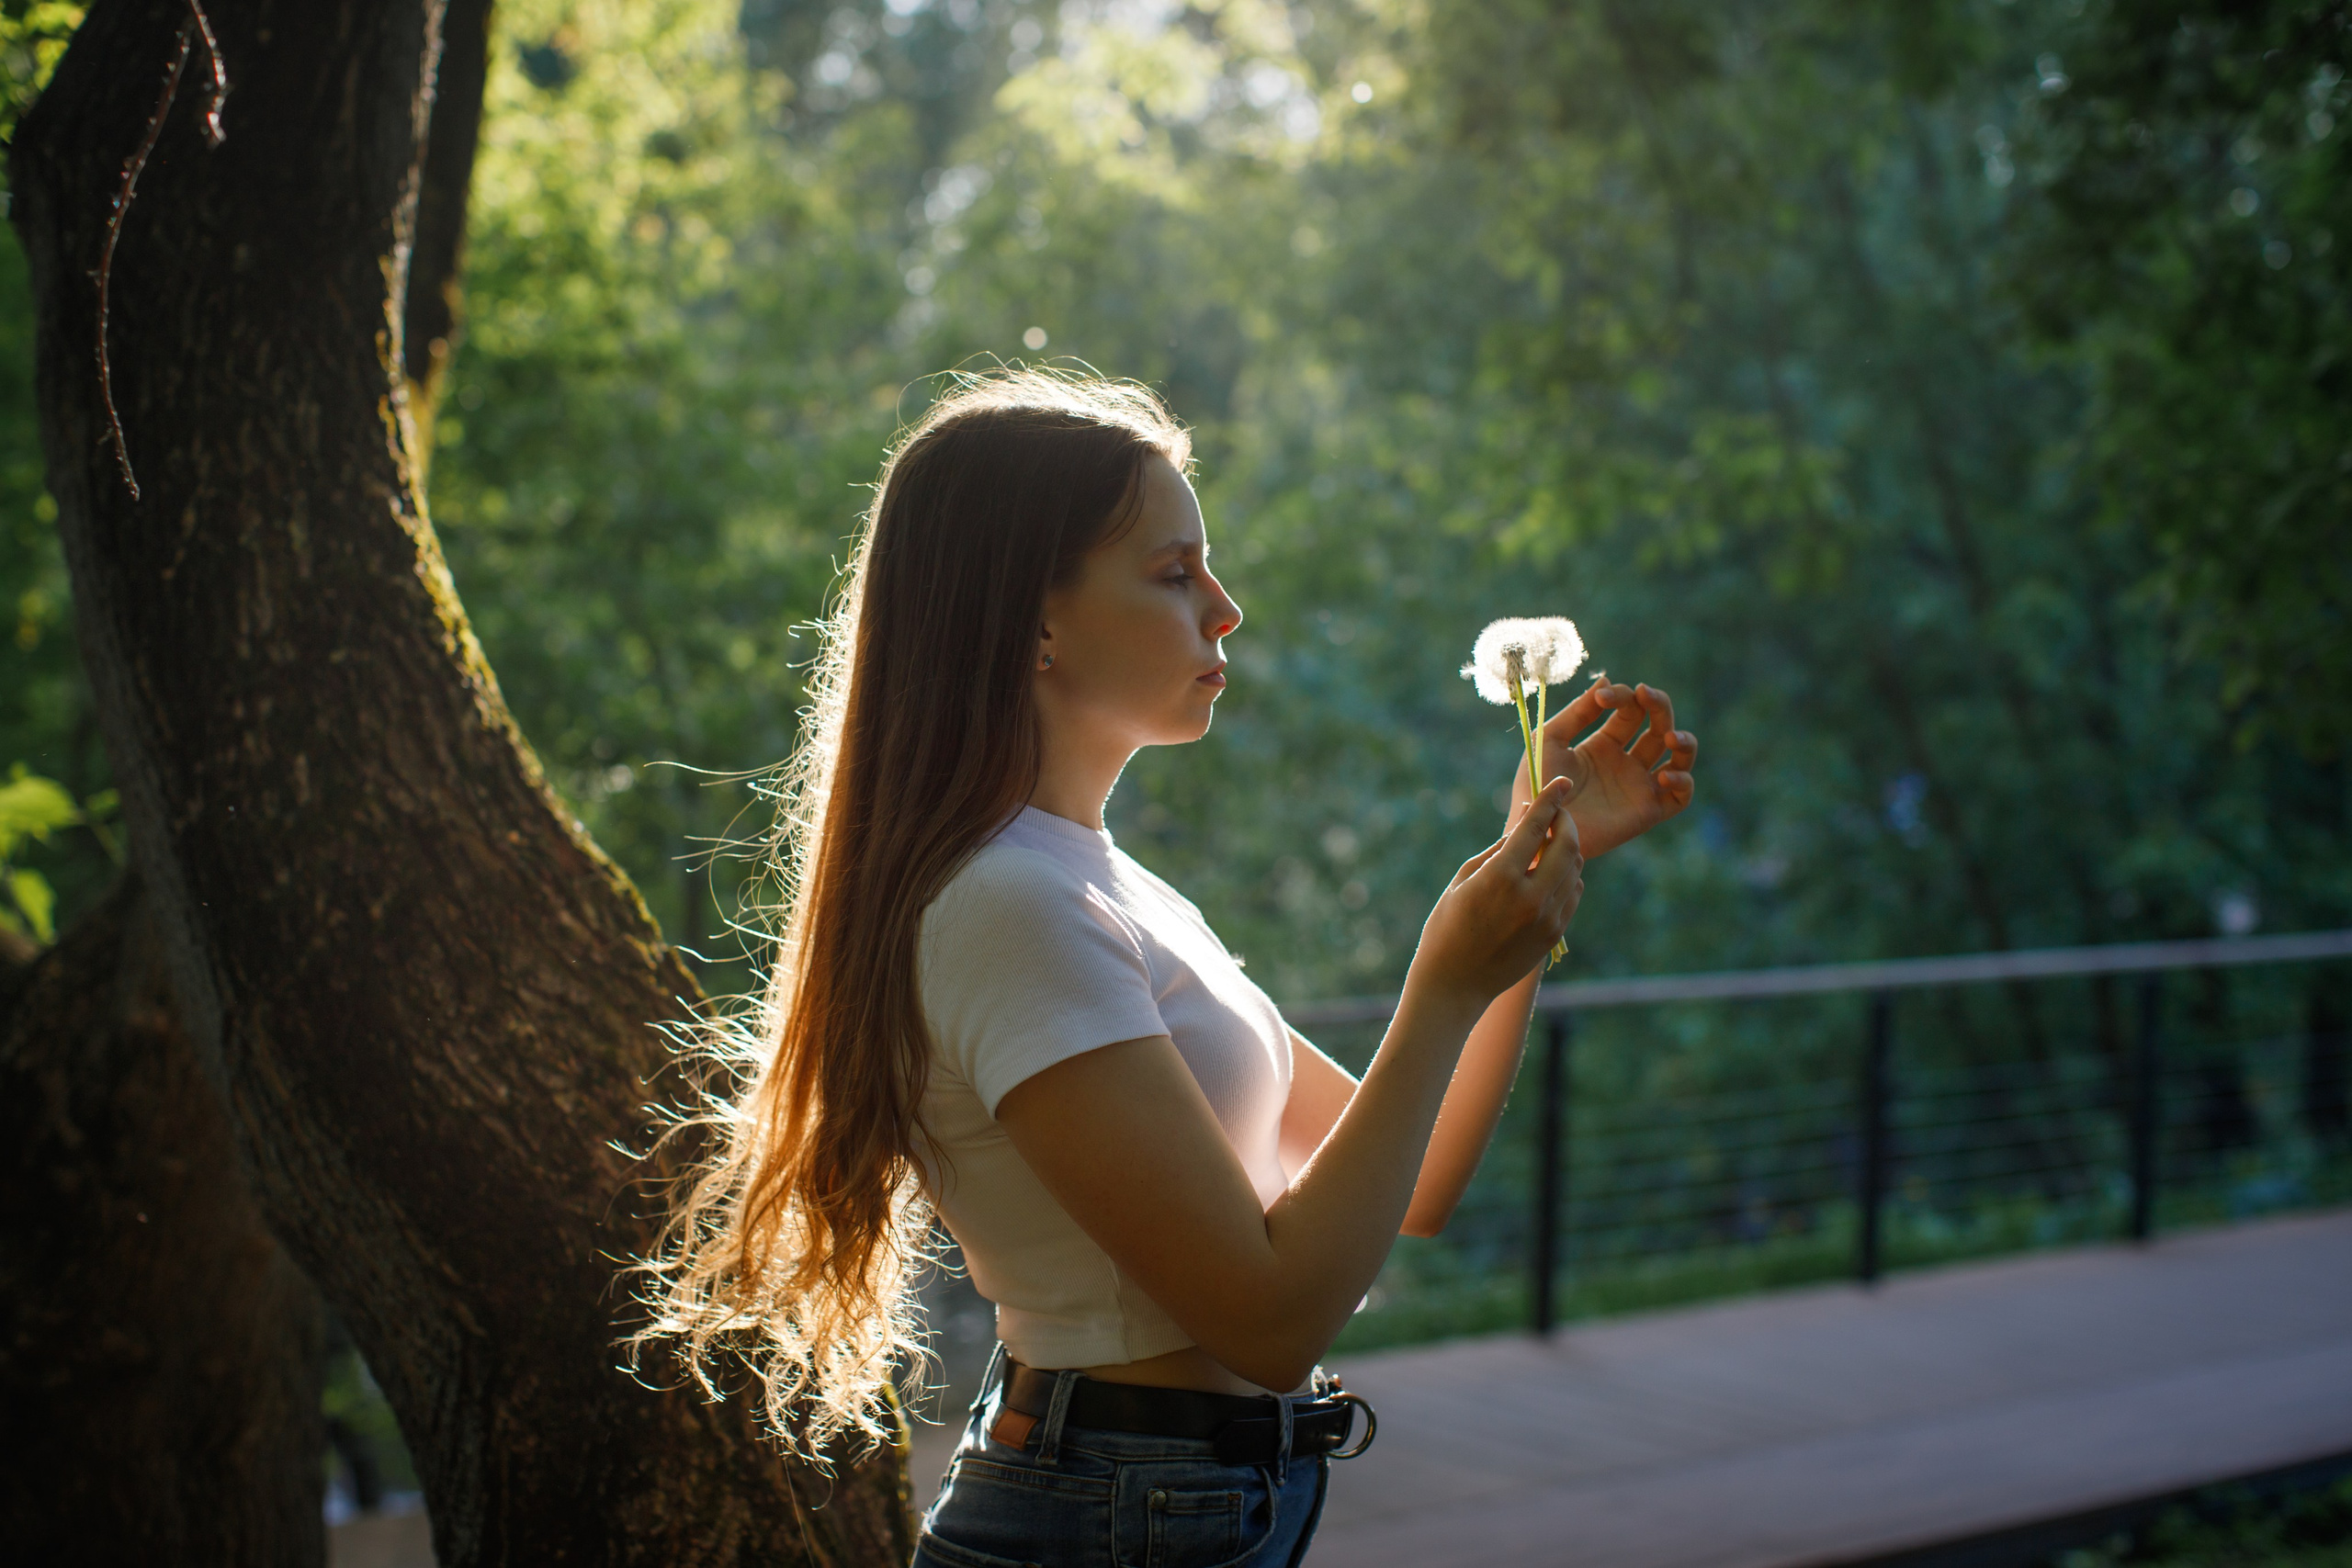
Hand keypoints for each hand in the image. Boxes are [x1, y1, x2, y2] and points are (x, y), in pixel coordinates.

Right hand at [1409, 778, 1583, 1010]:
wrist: (1455, 983)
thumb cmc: (1447, 926)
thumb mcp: (1464, 879)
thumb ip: (1499, 847)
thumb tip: (1525, 819)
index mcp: (1501, 878)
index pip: (1535, 827)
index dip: (1550, 799)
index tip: (1559, 781)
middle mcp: (1530, 897)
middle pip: (1566, 845)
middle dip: (1565, 822)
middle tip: (1555, 813)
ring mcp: (1547, 918)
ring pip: (1574, 868)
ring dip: (1566, 849)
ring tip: (1547, 845)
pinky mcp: (1555, 934)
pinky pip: (1573, 893)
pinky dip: (1568, 876)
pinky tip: (1550, 875)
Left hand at [1511, 677, 1695, 858]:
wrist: (1540, 827)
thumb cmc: (1537, 785)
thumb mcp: (1550, 739)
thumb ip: (1577, 711)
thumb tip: (1606, 679)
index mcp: (1604, 743)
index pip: (1629, 709)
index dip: (1622, 696)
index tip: (1603, 696)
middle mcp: (1627, 762)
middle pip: (1659, 724)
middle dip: (1658, 705)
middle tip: (1646, 694)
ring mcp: (1639, 786)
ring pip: (1680, 757)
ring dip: (1684, 741)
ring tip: (1669, 738)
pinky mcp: (1647, 811)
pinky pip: (1681, 796)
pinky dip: (1683, 782)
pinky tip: (1664, 775)